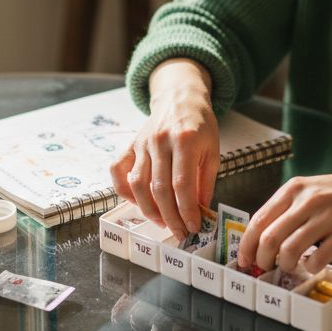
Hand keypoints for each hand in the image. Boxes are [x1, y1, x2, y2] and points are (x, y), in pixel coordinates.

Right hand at [109, 59, 219, 241]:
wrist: (180, 98)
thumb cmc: (201, 125)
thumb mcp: (213, 151)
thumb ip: (205, 181)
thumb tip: (199, 212)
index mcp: (185, 140)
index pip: (182, 184)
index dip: (187, 210)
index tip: (193, 227)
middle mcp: (160, 142)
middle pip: (159, 189)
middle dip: (170, 217)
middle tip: (180, 232)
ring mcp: (141, 143)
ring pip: (138, 185)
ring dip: (149, 211)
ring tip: (163, 222)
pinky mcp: (130, 145)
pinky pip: (118, 172)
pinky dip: (124, 192)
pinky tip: (138, 203)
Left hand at [237, 165, 331, 273]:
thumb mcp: (313, 189)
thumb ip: (289, 208)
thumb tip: (262, 237)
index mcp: (295, 188)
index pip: (259, 219)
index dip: (247, 244)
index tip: (245, 259)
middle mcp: (309, 200)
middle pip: (270, 238)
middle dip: (262, 260)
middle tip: (265, 268)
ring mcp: (329, 217)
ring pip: (290, 251)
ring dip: (285, 266)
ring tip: (290, 268)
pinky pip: (318, 259)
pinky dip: (310, 268)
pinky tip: (313, 264)